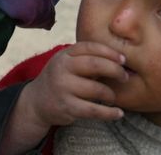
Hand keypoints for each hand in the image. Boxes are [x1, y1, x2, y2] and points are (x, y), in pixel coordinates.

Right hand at [1, 42, 127, 153]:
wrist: (36, 102)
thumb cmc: (60, 80)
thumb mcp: (66, 63)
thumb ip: (86, 59)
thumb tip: (120, 60)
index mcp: (64, 55)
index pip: (90, 47)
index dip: (109, 52)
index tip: (123, 59)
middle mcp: (61, 69)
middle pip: (95, 65)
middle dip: (115, 71)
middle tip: (124, 77)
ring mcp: (63, 88)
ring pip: (97, 89)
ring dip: (111, 94)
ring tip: (113, 97)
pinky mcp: (66, 106)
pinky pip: (94, 110)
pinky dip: (109, 113)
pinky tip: (118, 113)